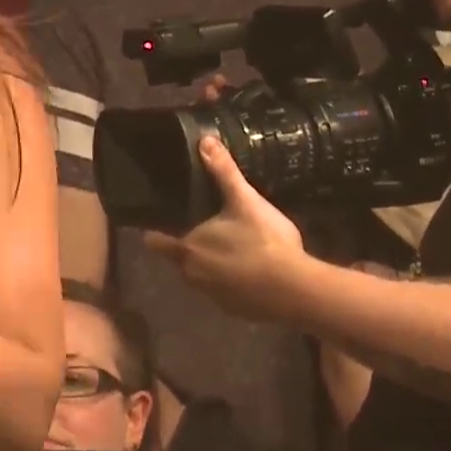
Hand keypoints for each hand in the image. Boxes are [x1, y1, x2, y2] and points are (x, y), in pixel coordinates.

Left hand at [141, 136, 308, 319]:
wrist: (295, 291)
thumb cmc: (264, 242)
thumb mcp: (245, 201)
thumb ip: (224, 173)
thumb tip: (204, 140)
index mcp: (187, 249)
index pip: (155, 241)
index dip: (155, 232)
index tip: (160, 222)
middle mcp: (191, 275)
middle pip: (179, 259)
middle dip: (188, 247)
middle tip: (206, 229)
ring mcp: (212, 296)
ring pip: (201, 277)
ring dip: (210, 265)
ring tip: (230, 249)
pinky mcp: (233, 310)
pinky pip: (224, 293)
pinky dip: (231, 283)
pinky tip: (250, 272)